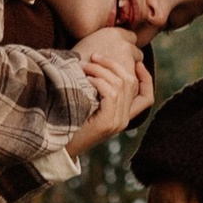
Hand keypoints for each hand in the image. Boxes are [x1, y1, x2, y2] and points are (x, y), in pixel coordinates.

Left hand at [66, 27, 154, 155]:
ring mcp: (117, 122)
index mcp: (122, 116)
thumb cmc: (66, 120)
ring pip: (120, 84)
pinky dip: (98, 81)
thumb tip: (98, 61)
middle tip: (94, 56)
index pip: (146, 98)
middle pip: (132, 83)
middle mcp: (124, 120)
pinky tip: (84, 80)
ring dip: (101, 70)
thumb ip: (99, 90)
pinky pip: (111, 94)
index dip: (146, 78)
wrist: (55, 146)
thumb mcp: (87, 103)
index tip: (137, 63)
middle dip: (113, 64)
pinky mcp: (107, 123)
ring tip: (84, 66)